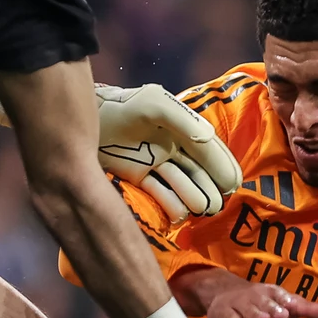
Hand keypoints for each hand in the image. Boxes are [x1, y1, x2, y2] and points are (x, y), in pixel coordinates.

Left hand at [95, 84, 241, 220]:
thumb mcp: (155, 104)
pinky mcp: (139, 177)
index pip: (209, 150)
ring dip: (194, 197)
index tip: (232, 185)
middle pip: (200, 172)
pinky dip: (172, 204)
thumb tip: (208, 139)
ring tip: (200, 208)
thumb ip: (183, 119)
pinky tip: (180, 212)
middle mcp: (173, 147)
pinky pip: (161, 194)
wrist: (85, 120)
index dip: (223, 166)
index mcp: (182, 128)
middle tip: (216, 204)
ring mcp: (156, 163)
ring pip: (183, 186)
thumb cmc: (122, 107)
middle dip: (210, 188)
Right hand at [208, 283, 317, 317]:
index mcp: (275, 294)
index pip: (289, 299)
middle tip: (284, 315)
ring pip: (250, 309)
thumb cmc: (261, 302)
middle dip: (275, 307)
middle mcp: (259, 296)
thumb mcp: (282, 304)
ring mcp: (241, 304)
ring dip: (258, 313)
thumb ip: (306, 309)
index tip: (310, 309)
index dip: (300, 304)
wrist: (223, 293)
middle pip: (268, 302)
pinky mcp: (224, 312)